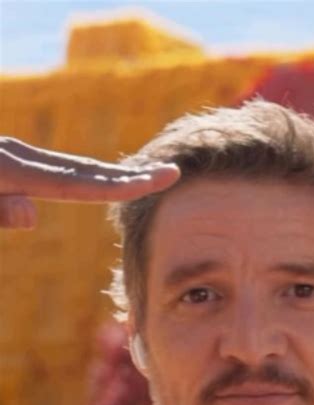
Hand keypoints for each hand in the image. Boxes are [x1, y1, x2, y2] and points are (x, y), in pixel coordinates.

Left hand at [0, 136, 179, 228]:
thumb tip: (31, 214)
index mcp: (9, 169)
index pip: (75, 184)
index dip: (119, 186)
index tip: (156, 181)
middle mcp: (17, 157)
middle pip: (83, 170)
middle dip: (129, 176)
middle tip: (171, 173)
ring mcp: (11, 155)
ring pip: (70, 168)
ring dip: (109, 175)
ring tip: (145, 179)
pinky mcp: (6, 159)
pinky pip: (52, 171)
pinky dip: (81, 176)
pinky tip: (95, 179)